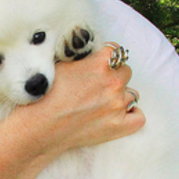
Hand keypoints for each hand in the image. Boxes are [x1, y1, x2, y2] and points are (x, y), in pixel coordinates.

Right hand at [20, 45, 144, 154]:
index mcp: (100, 63)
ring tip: (102, 103)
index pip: (115, 51)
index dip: (106, 59)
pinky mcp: (119, 126)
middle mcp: (113, 82)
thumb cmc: (43, 96)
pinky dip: (131, 116)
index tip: (98, 65)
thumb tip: (89, 57)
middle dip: (114, 76)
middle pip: (126, 71)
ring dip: (120, 96)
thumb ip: (82, 59)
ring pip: (132, 94)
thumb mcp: (60, 65)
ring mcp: (118, 105)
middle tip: (96, 86)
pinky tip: (119, 115)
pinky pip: (139, 117)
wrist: (39, 127)